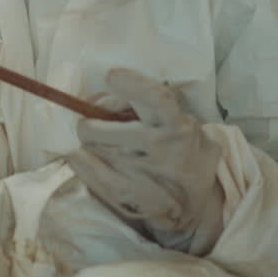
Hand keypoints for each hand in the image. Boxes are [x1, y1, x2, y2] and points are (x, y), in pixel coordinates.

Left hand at [66, 68, 223, 254]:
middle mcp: (165, 147)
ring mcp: (150, 173)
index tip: (112, 75)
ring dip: (90, 145)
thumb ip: (145, 106)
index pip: (157, 99)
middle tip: (87, 126)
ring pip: (100, 151)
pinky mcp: (137, 196)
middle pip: (111, 130)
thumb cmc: (181, 151)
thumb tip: (97, 100)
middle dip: (90, 125)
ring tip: (95, 145)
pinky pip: (98, 178)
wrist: (199, 201)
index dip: (133, 85)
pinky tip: (79, 157)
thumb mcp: (176, 122)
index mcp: (177, 124)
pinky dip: (83, 164)